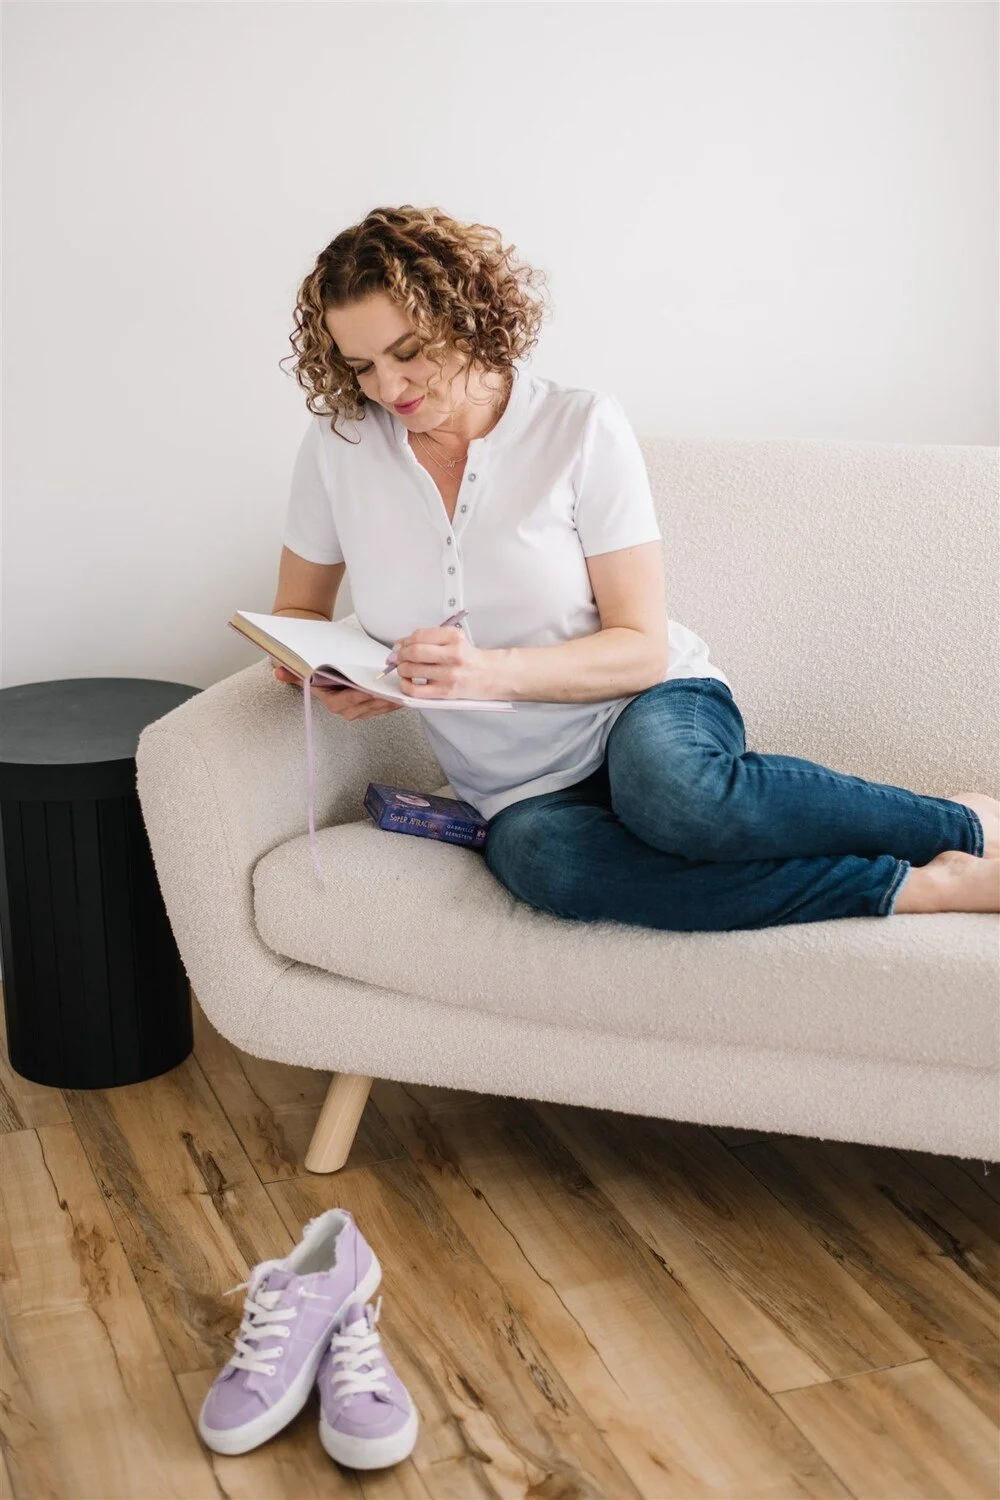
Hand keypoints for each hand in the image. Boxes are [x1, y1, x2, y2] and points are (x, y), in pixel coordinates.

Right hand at [272, 663, 403, 720]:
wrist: (324, 671)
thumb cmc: (317, 671)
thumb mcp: (303, 670)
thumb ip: (291, 672)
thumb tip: (278, 671)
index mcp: (333, 702)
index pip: (347, 702)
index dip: (359, 697)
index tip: (370, 690)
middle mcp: (347, 710)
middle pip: (366, 706)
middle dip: (380, 699)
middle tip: (392, 690)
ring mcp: (360, 710)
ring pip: (378, 708)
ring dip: (390, 701)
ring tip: (402, 692)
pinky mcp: (371, 708)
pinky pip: (384, 707)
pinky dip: (394, 703)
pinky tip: (403, 696)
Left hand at [391, 626, 494, 698]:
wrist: (489, 675)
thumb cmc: (469, 658)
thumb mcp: (454, 640)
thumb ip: (429, 639)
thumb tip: (401, 644)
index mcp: (454, 637)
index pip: (420, 635)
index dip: (404, 641)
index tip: (400, 645)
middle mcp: (453, 654)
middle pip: (414, 651)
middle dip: (400, 655)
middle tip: (398, 657)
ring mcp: (449, 674)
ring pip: (413, 669)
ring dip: (401, 669)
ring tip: (404, 669)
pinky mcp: (446, 691)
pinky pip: (417, 690)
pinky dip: (406, 686)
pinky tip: (407, 682)